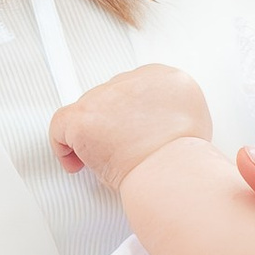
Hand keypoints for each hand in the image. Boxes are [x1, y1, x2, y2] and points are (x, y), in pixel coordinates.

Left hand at [52, 64, 211, 183]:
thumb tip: (154, 126)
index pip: (139, 88)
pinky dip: (64, 147)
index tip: (129, 130)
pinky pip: (60, 126)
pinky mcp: (83, 115)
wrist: (172, 174)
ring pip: (89, 111)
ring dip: (94, 136)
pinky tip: (79, 163)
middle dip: (112, 124)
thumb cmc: (183, 162)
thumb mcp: (194, 126)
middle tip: (120, 149)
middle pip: (112, 97)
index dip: (131, 114)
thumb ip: (171, 116)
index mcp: (170, 80)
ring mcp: (107, 95)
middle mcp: (138, 79)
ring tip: (111, 160)